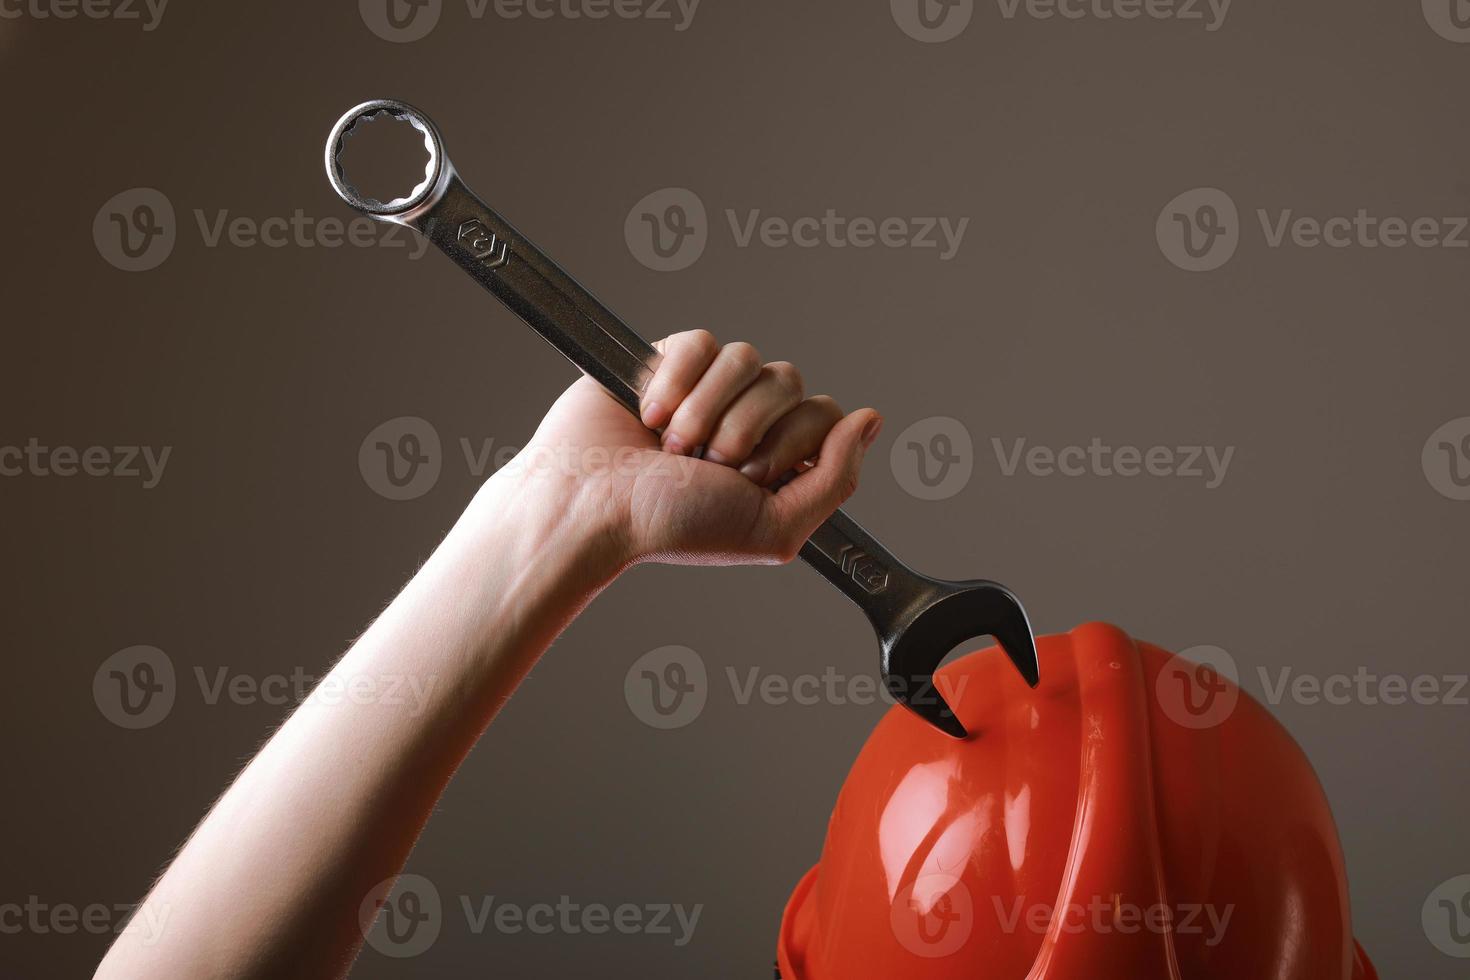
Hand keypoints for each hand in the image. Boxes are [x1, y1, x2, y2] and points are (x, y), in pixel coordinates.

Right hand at [500, 330, 881, 566]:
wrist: (590, 505)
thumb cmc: (670, 526)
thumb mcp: (773, 527)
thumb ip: (836, 478)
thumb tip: (871, 420)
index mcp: (775, 460)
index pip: (822, 416)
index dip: (791, 442)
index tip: (749, 477)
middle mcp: (746, 421)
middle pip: (789, 381)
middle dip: (746, 428)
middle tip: (706, 464)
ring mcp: (707, 389)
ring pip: (747, 357)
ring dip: (709, 408)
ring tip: (673, 445)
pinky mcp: (666, 361)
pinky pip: (701, 341)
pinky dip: (676, 379)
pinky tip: (649, 414)